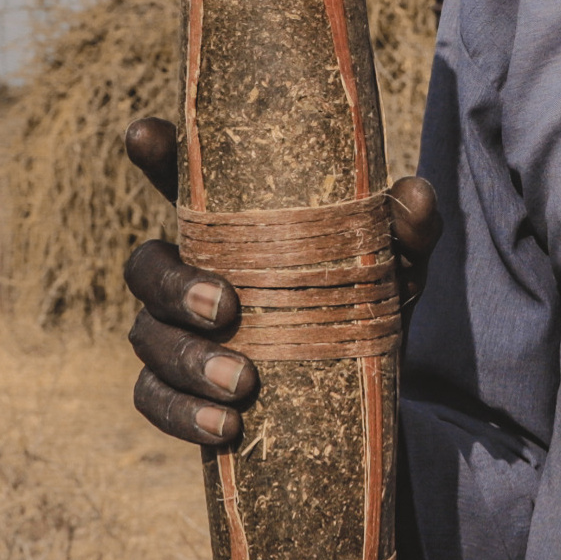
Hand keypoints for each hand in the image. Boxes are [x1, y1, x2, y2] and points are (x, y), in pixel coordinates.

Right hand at [121, 117, 440, 446]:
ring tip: (243, 383)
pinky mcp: (178, 392)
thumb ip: (406, 231)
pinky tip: (226, 426)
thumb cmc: (364, 301)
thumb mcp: (393, 266)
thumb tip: (415, 196)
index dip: (153, 153)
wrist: (366, 393)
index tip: (145, 133)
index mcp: (229, 227)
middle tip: (227, 308)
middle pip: (145, 267)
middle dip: (175, 287)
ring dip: (188, 361)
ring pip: (147, 338)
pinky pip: (154, 401)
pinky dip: (184, 415)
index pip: (179, 181)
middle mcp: (190, 273)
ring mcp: (177, 334)